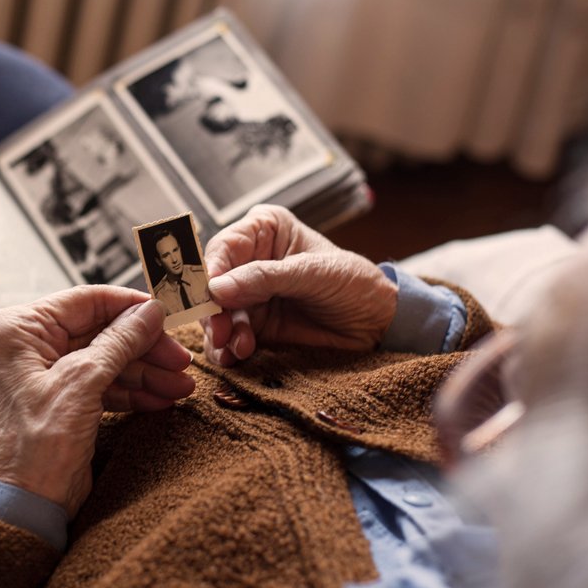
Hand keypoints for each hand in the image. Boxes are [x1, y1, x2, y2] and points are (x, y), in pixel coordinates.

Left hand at [0, 286, 194, 517]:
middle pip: (100, 331)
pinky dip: (131, 390)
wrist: (30, 504)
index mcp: (17, 328)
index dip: (130, 306)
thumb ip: (120, 341)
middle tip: (180, 359)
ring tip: (180, 385)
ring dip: (145, 372)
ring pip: (105, 358)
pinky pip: (101, 382)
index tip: (165, 313)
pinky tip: (160, 398)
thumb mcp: (83, 382)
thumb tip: (150, 312)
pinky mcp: (60, 397)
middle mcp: (25, 345)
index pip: (85, 301)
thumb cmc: (38, 445)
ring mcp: (43, 372)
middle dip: (144, 348)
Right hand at [202, 204, 397, 364]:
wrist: (378, 325)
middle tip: (220, 332)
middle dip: (212, 310)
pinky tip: (237, 356)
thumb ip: (264, 278)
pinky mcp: (253, 326)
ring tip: (239, 347)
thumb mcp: (312, 274)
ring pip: (215, 314)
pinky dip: (226, 349)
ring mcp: (249, 295)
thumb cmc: (354, 283)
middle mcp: (249, 260)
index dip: (210, 272)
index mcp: (263, 230)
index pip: (223, 248)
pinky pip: (227, 338)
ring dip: (220, 333)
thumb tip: (217, 288)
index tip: (209, 296)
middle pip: (211, 284)